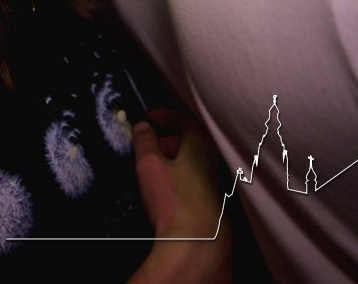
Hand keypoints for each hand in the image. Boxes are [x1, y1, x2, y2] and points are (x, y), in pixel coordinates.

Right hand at [128, 109, 231, 283]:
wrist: (196, 242)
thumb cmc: (173, 198)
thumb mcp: (149, 164)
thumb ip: (144, 141)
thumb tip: (143, 127)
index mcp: (200, 144)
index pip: (184, 120)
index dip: (166, 115)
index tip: (150, 116)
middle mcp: (212, 160)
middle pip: (188, 141)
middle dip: (165, 141)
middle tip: (145, 148)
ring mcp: (214, 182)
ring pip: (190, 162)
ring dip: (171, 161)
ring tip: (151, 172)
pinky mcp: (211, 201)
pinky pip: (191, 179)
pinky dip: (177, 177)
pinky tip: (164, 192)